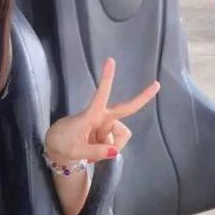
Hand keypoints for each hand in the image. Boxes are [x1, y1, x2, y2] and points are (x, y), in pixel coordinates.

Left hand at [44, 58, 159, 164]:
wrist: (58, 147)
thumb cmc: (63, 143)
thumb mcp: (75, 151)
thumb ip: (96, 152)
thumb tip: (115, 151)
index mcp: (91, 115)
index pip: (101, 95)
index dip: (107, 79)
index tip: (111, 60)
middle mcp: (102, 117)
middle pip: (126, 109)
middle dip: (142, 98)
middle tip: (157, 84)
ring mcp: (106, 124)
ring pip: (120, 137)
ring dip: (110, 146)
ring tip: (92, 153)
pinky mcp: (108, 132)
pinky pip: (117, 143)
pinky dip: (110, 149)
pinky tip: (97, 151)